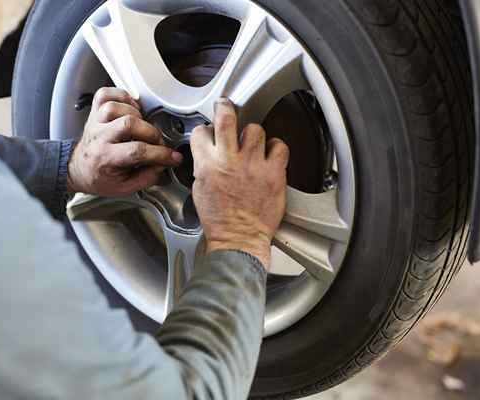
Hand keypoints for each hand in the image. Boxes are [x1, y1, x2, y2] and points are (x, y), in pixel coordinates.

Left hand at [67, 87, 182, 195]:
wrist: (77, 169)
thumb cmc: (99, 177)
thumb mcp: (124, 188)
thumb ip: (146, 178)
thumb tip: (163, 165)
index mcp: (105, 158)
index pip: (137, 151)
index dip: (160, 153)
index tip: (173, 157)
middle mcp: (99, 136)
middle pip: (129, 123)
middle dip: (151, 133)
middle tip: (157, 142)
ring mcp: (96, 121)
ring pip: (117, 106)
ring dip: (136, 114)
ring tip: (142, 126)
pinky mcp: (95, 112)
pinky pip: (105, 94)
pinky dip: (121, 96)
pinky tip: (130, 108)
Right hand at [190, 99, 289, 268]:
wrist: (239, 240)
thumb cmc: (220, 221)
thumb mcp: (199, 190)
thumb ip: (203, 167)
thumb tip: (207, 154)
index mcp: (207, 166)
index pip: (201, 132)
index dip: (205, 129)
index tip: (210, 131)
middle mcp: (229, 161)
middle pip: (226, 118)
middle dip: (225, 107)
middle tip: (226, 107)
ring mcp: (253, 165)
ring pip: (255, 129)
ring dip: (253, 133)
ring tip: (253, 143)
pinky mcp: (273, 173)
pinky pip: (279, 146)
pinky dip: (276, 147)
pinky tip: (271, 154)